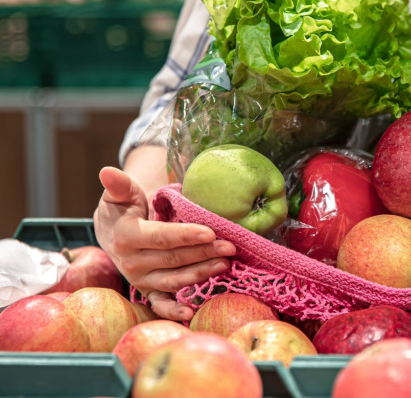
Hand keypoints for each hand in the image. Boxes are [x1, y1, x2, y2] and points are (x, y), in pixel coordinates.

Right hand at [93, 166, 235, 320]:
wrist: (112, 231)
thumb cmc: (123, 209)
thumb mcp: (121, 194)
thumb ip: (119, 185)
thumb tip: (107, 171)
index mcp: (126, 237)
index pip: (161, 237)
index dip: (186, 236)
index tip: (210, 232)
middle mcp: (132, 263)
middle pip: (174, 259)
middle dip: (204, 253)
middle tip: (230, 246)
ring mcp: (141, 279)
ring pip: (174, 280)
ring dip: (201, 274)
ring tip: (225, 264)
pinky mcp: (148, 291)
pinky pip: (161, 304)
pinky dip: (174, 311)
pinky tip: (192, 313)